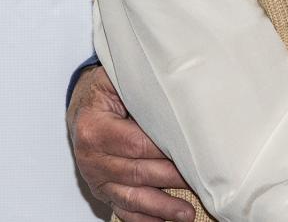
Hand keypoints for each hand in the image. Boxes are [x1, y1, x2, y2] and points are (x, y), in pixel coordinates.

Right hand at [67, 64, 193, 221]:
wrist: (84, 102)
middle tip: (202, 182)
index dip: (165, 151)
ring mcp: (95, 176)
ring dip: (161, 207)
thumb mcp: (120, 80)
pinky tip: (163, 221)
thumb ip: (145, 92)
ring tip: (187, 213)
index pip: (135, 145)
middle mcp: (90, 157)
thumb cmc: (107, 89)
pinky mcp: (101, 188)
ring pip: (130, 197)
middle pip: (136, 173)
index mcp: (94, 128)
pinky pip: (121, 208)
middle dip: (171, 179)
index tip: (194, 154)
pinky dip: (143, 217)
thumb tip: (181, 101)